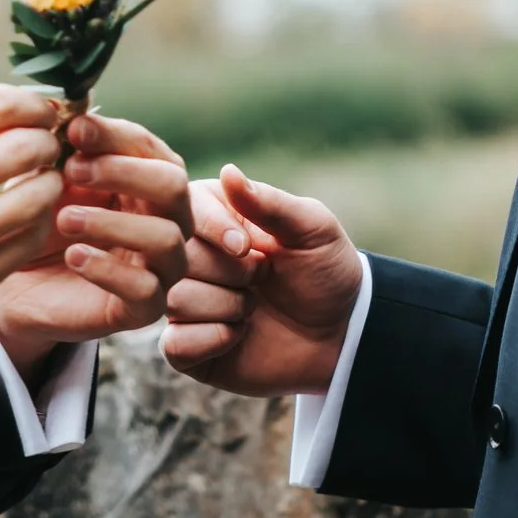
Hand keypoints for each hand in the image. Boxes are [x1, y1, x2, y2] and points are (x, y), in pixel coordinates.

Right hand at [0, 84, 63, 358]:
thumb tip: (10, 111)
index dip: (33, 102)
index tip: (42, 109)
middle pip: (26, 146)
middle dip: (48, 140)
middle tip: (47, 145)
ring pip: (39, 195)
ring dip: (49, 182)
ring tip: (40, 181)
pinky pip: (28, 240)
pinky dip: (38, 223)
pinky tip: (26, 217)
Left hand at [0, 112, 192, 379]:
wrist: (15, 285)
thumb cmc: (39, 220)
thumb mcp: (49, 178)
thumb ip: (65, 148)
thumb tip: (72, 110)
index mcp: (148, 180)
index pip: (150, 148)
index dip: (115, 135)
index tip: (72, 130)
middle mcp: (167, 219)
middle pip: (174, 185)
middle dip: (123, 172)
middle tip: (71, 170)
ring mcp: (162, 266)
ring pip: (166, 238)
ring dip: (112, 222)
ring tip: (63, 218)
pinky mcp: (145, 310)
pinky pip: (146, 290)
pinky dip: (107, 268)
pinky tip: (71, 256)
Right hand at [160, 164, 362, 397]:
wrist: (342, 334)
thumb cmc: (325, 271)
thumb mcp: (311, 228)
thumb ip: (269, 202)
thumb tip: (228, 171)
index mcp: (213, 217)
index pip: (184, 211)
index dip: (216, 230)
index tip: (250, 247)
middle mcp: (190, 257)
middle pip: (177, 258)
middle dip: (231, 273)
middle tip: (261, 278)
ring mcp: (185, 302)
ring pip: (176, 300)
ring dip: (227, 307)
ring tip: (251, 307)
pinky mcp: (186, 346)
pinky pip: (176, 345)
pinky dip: (215, 339)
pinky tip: (239, 335)